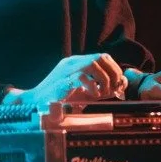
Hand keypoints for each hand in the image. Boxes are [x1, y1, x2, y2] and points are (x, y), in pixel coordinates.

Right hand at [13, 53, 127, 106]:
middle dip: (112, 74)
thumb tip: (122, 84)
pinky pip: (81, 77)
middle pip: (100, 57)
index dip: (114, 69)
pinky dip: (92, 86)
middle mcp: (72, 62)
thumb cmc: (62, 100)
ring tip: (101, 93)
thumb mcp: (87, 92)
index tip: (118, 84)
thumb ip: (103, 88)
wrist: (37, 105)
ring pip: (93, 64)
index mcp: (77, 63)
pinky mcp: (62, 81)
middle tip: (111, 90)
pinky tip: (92, 95)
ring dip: (103, 80)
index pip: (103, 56)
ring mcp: (66, 70)